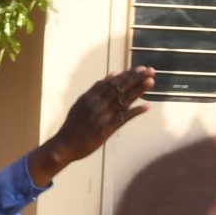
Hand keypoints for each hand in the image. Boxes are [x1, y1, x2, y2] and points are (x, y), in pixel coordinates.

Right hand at [30, 66, 153, 184]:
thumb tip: (113, 75)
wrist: (64, 145)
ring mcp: (101, 117)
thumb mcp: (81, 103)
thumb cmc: (73, 125)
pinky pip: (123, 118)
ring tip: (151, 81)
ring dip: (138, 90)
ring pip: (123, 100)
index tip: (141, 69)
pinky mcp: (106, 129)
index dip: (128, 75)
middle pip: (119, 88)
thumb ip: (97, 90)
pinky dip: (135, 111)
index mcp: (89, 97)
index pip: (112, 82)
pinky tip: (147, 106)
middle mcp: (96, 104)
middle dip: (136, 78)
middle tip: (151, 70)